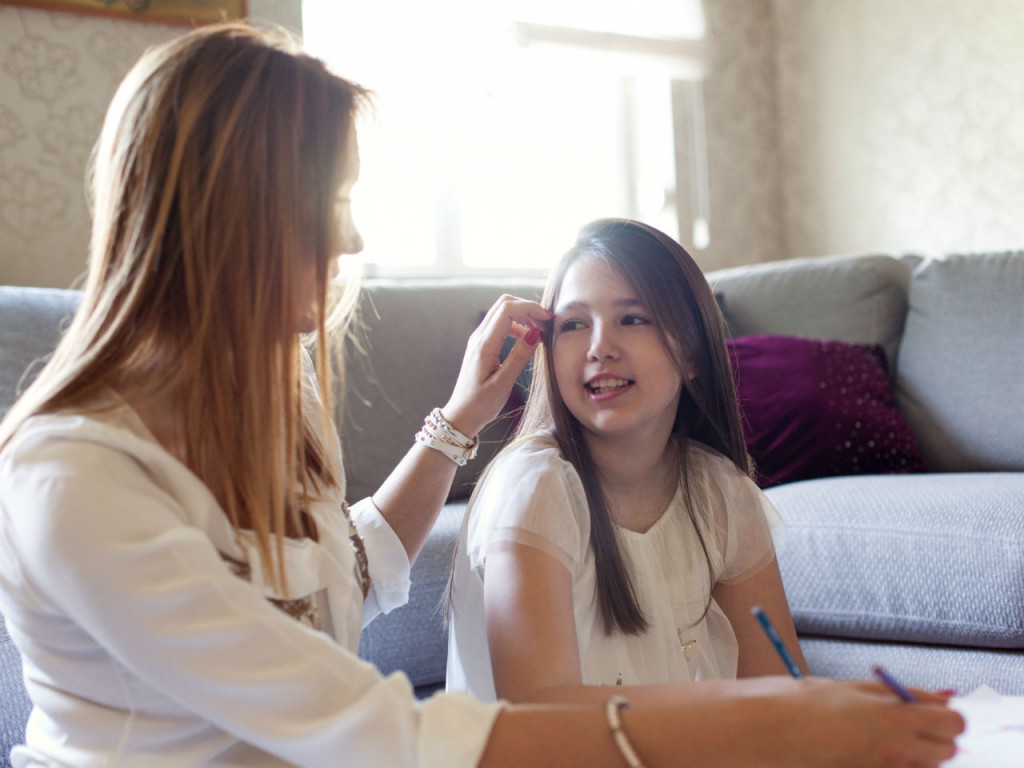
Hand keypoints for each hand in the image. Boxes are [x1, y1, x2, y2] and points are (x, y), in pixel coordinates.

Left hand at [442, 294, 550, 437]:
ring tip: (539, 332)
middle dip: (527, 307)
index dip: (530, 308)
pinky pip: (499, 324)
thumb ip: (519, 356)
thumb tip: (536, 332)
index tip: (548, 319)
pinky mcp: (481, 345)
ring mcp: (478, 339)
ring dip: (522, 315)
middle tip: (545, 323)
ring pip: (501, 312)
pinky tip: (525, 339)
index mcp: (484, 345)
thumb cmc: (481, 404)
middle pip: (503, 304)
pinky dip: (515, 324)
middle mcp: (479, 337)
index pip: (507, 310)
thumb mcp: (503, 383)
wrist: (461, 415)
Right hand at [754, 677, 963, 767]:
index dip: (946, 717)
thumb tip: (942, 698)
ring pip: (926, 767)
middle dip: (936, 739)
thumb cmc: (807, 704)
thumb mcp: (854, 689)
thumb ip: (899, 694)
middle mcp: (898, 750)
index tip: (932, 712)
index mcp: (896, 718)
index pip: (953, 722)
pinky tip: (866, 754)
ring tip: (881, 741)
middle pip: (947, 751)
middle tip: (909, 727)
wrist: (771, 733)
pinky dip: (894, 764)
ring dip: (916, 755)